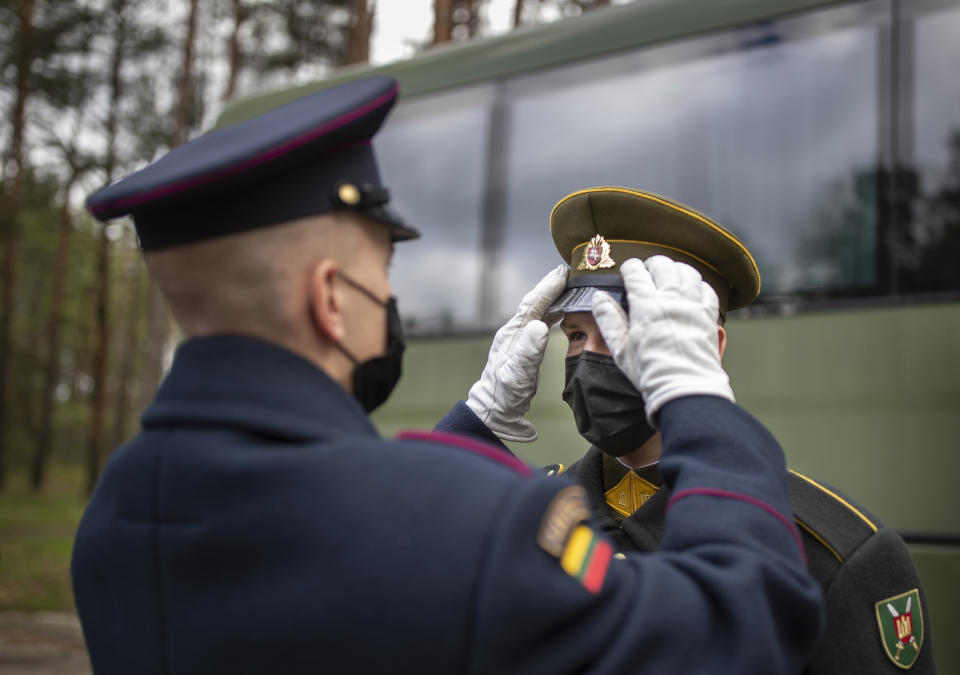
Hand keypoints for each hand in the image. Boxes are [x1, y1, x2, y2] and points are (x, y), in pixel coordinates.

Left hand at [465, 264, 567, 441]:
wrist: (495, 409)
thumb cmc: (506, 393)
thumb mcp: (519, 372)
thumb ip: (529, 350)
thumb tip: (541, 325)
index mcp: (513, 334)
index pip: (533, 304)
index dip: (548, 288)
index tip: (562, 273)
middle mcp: (515, 333)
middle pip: (534, 303)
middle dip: (549, 287)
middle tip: (566, 272)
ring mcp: (518, 340)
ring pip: (537, 312)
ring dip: (551, 298)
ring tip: (566, 287)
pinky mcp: (524, 349)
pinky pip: (540, 324)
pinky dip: (551, 314)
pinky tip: (560, 313)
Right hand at [591, 256, 732, 424]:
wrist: (684, 387)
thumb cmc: (649, 371)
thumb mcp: (620, 347)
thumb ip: (609, 319)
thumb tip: (599, 297)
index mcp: (646, 305)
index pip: (636, 272)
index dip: (629, 268)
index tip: (627, 272)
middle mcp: (671, 299)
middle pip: (662, 265)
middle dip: (652, 264)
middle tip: (648, 271)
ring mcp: (692, 305)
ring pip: (687, 271)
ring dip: (676, 269)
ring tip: (669, 275)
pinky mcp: (708, 315)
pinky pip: (707, 289)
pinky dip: (698, 284)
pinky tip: (692, 290)